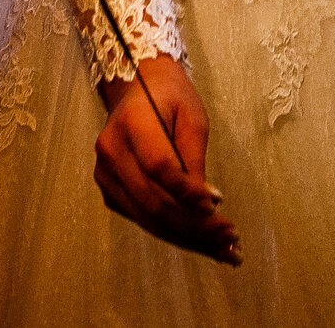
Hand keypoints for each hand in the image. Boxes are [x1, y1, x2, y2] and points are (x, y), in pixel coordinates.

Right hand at [94, 56, 239, 264]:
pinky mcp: (109, 190)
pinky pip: (143, 218)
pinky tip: (200, 239)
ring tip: (223, 247)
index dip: (188, 191)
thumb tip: (207, 204)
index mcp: (132, 122)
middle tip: (229, 236)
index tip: (218, 205)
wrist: (138, 87)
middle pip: (153, 200)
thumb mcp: (193, 117)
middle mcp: (111, 151)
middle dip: (193, 224)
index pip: (159, 167)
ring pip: (148, 217)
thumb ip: (194, 159)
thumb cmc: (172, 97)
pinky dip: (173, 231)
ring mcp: (105, 174)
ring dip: (187, 236)